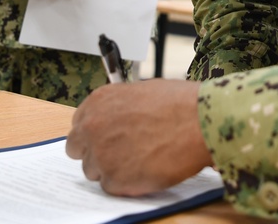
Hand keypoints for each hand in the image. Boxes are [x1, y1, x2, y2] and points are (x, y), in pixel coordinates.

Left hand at [67, 80, 212, 195]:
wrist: (199, 122)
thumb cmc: (180, 103)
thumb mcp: (142, 91)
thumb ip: (120, 107)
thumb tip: (117, 119)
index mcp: (99, 101)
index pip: (79, 124)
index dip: (95, 132)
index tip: (106, 137)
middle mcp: (93, 127)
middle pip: (78, 149)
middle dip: (96, 151)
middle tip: (120, 152)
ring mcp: (101, 155)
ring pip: (94, 170)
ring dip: (112, 168)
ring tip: (141, 159)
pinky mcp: (114, 180)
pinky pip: (111, 187)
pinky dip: (126, 183)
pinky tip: (146, 169)